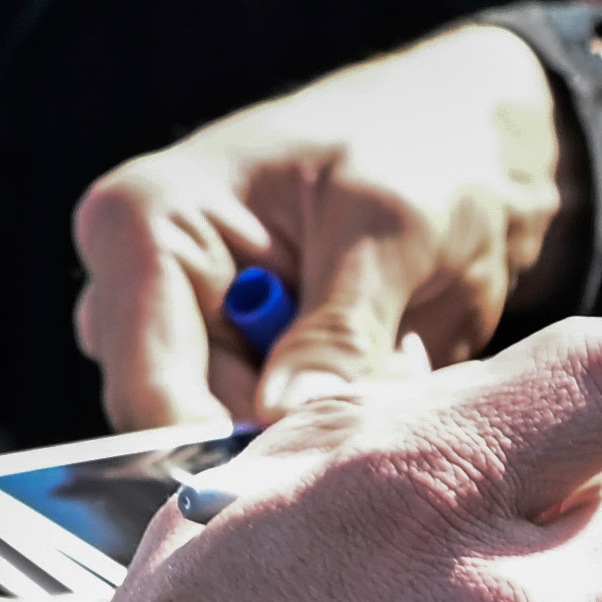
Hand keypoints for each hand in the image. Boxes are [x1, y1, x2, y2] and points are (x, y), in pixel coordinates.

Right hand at [74, 24, 581, 428]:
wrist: (462, 143)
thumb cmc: (417, 146)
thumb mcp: (391, 223)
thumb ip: (338, 328)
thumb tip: (284, 424)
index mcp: (142, 223)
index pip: (145, 386)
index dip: (222, 450)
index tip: (322, 457)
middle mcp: (140, 291)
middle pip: (178, 432)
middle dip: (289, 434)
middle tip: (391, 384)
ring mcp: (186, 338)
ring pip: (228, 448)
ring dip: (320, 430)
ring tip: (397, 356)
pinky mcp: (234, 374)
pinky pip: (269, 445)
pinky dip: (333, 427)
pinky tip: (386, 368)